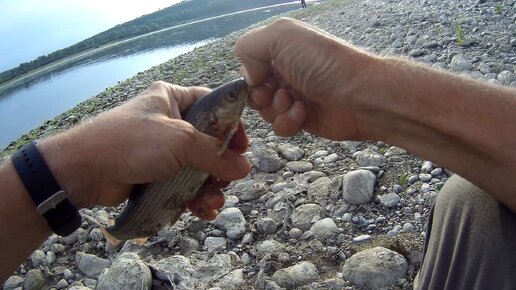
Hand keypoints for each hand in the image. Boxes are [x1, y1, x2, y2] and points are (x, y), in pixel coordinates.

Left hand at [38, 81, 250, 217]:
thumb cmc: (132, 142)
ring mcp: (161, 150)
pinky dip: (194, 198)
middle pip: (208, 141)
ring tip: (213, 203)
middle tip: (227, 180)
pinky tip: (202, 211)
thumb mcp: (179, 140)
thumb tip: (244, 168)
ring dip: (209, 187)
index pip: (212, 104)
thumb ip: (215, 154)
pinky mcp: (154, 174)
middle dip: (220, 165)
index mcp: (172, 98)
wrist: (84, 171)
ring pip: (197, 167)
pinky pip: (183, 184)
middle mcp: (168, 121)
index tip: (242, 146)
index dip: (230, 124)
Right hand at [236, 18, 375, 139]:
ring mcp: (293, 96)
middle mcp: (285, 71)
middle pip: (253, 90)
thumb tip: (248, 76)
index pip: (248, 64)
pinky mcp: (300, 119)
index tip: (260, 78)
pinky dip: (287, 122)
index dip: (249, 74)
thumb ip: (250, 46)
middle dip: (261, 94)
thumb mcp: (282, 36)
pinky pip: (279, 126)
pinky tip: (304, 114)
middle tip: (278, 92)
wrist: (359, 95)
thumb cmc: (323, 62)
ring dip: (276, 108)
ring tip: (296, 102)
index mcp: (280, 48)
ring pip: (263, 111)